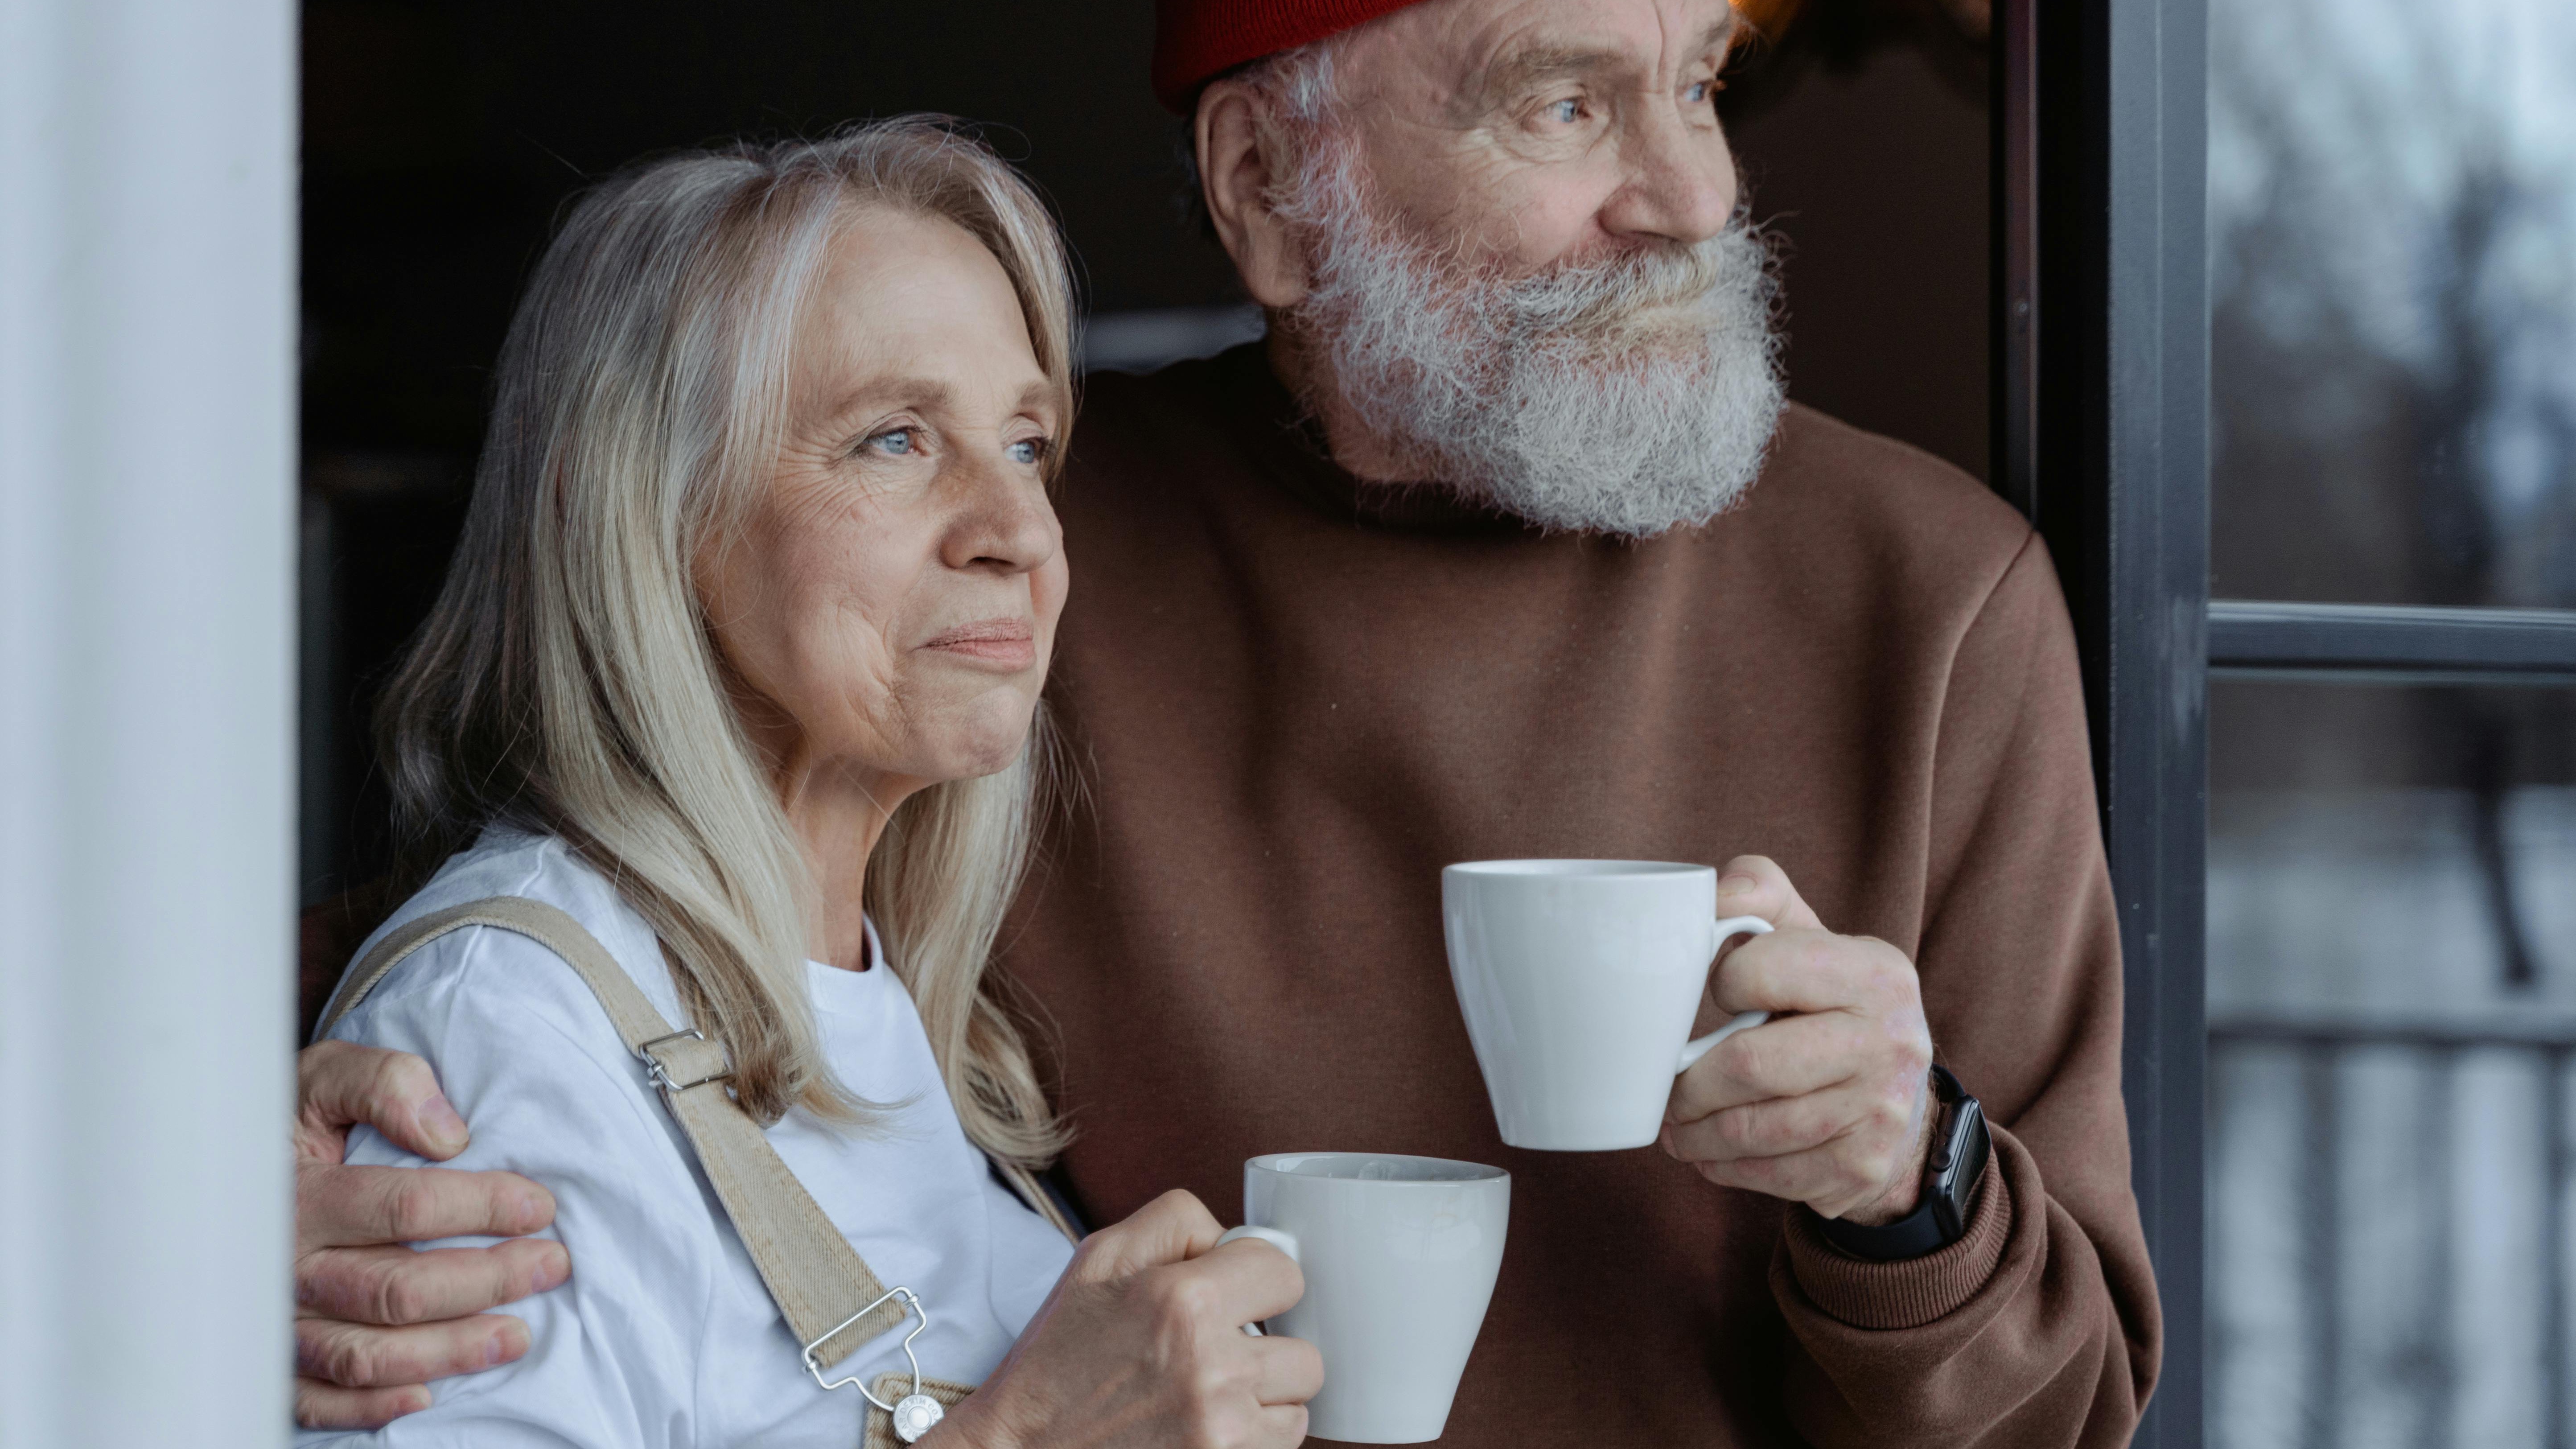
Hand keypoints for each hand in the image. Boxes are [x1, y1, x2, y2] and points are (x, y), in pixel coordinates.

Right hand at [293, 1041, 569, 1428]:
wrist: (207, 1165)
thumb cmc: (287, 1123)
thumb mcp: (324, 1078)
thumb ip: (385, 1085)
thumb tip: (446, 1133)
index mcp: (298, 1195)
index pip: (404, 1207)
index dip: (482, 1207)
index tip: (539, 1206)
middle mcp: (282, 1266)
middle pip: (396, 1288)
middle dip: (487, 1280)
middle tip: (551, 1265)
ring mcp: (273, 1321)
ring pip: (366, 1354)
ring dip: (448, 1351)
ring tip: (517, 1335)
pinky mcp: (270, 1359)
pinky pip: (314, 1401)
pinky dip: (369, 1407)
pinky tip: (425, 1396)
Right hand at [933, 1189, 1321, 1448]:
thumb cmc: (1055, 1362)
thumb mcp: (1096, 1261)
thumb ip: (1175, 1222)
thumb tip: (1236, 1236)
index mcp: (1182, 1301)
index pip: (1284, 1271)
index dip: (1256, 1282)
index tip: (1231, 1298)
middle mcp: (1210, 1368)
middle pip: (1304, 1350)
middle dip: (1265, 1350)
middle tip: (1214, 1357)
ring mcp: (1222, 1432)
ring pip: (1298, 1404)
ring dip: (1264, 1401)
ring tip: (1206, 1398)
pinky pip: (1282, 1447)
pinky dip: (1254, 1441)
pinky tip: (1203, 1431)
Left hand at [1660, 856, 1936, 1224]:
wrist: (1897, 1097)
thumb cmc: (1827, 1004)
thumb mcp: (1808, 936)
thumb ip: (1757, 895)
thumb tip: (1703, 897)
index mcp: (1877, 972)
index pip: (1761, 971)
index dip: (1721, 981)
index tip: (1713, 993)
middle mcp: (1891, 1042)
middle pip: (1750, 1065)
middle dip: (1689, 1082)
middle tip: (1667, 1085)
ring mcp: (1881, 1112)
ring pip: (1753, 1129)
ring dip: (1695, 1132)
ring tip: (1675, 1123)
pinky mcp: (1862, 1168)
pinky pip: (1770, 1175)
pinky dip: (1725, 1168)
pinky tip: (1710, 1153)